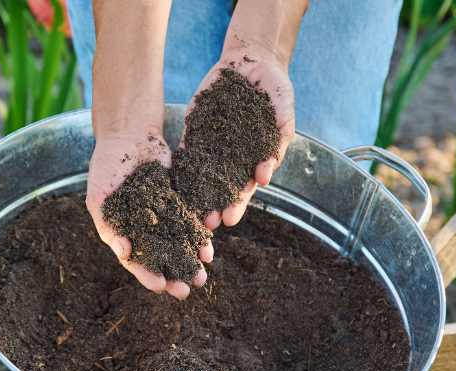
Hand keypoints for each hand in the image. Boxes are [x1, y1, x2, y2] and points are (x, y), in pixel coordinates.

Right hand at [86, 131, 212, 299]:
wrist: (129, 135)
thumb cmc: (106, 165)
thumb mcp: (99, 193)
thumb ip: (108, 223)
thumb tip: (123, 251)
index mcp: (124, 232)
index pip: (136, 261)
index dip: (147, 275)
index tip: (161, 285)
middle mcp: (146, 230)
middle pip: (161, 260)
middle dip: (174, 276)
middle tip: (186, 291)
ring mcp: (165, 217)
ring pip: (180, 245)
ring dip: (190, 262)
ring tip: (202, 276)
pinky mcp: (181, 202)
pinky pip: (192, 223)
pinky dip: (201, 236)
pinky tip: (209, 247)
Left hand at [184, 0, 301, 229]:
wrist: (252, 61)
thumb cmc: (275, 88)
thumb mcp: (283, 109)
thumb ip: (278, 138)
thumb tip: (265, 174)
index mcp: (255, 158)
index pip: (245, 187)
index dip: (238, 203)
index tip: (230, 218)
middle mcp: (233, 157)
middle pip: (221, 187)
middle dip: (214, 206)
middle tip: (206, 223)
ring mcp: (213, 144)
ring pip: (201, 175)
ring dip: (195, 194)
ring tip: (188, 212)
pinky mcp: (196, 130)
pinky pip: (187, 150)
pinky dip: (180, 166)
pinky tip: (172, 181)